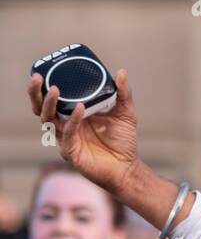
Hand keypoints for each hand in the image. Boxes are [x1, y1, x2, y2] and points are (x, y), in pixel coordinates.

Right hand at [28, 69, 140, 194]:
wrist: (127, 168)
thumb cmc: (123, 142)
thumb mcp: (125, 114)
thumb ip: (122, 94)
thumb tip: (121, 72)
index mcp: (73, 114)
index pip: (53, 98)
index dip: (45, 85)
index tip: (46, 70)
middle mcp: (65, 125)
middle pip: (41, 107)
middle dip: (36, 92)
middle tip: (37, 77)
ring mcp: (66, 138)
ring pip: (47, 119)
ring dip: (49, 103)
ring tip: (55, 89)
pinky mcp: (70, 151)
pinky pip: (67, 133)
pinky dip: (72, 120)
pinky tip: (79, 108)